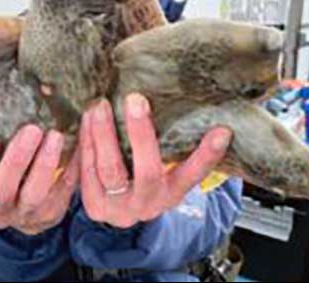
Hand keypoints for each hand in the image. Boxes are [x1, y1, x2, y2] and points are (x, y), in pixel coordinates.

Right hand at [0, 125, 79, 234]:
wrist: (20, 207)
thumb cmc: (0, 171)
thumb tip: (5, 102)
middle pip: (2, 190)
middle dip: (17, 159)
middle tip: (32, 129)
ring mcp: (24, 216)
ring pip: (34, 194)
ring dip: (45, 163)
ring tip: (56, 136)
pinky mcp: (50, 215)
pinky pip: (63, 191)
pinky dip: (70, 167)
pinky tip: (77, 143)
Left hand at [80, 93, 230, 228]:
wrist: (121, 209)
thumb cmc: (148, 175)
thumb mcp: (168, 167)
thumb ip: (180, 144)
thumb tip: (208, 110)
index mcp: (173, 193)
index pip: (194, 174)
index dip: (208, 154)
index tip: (222, 130)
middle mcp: (149, 204)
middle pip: (147, 171)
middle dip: (141, 134)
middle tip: (135, 99)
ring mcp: (120, 208)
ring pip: (110, 170)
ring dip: (103, 134)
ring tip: (100, 105)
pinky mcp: (94, 205)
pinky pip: (87, 171)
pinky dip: (87, 142)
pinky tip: (86, 118)